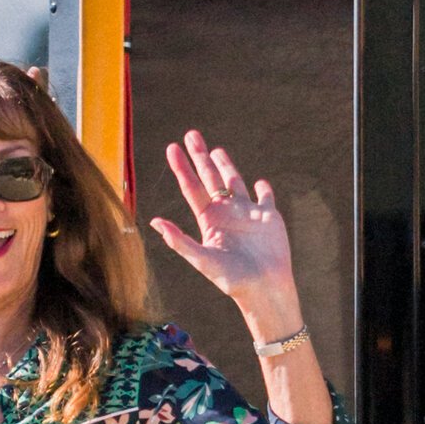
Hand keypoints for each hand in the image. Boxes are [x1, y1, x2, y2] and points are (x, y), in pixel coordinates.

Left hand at [149, 129, 297, 309]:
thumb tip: (155, 222)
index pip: (191, 187)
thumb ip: (179, 240)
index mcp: (209, 220)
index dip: (182, 167)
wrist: (265, 288)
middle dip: (200, 157)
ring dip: (226, 166)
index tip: (172, 148)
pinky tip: (259, 181)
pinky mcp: (269, 217)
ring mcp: (248, 214)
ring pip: (234, 183)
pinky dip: (263, 189)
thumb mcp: (202, 259)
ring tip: (216, 150)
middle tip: (191, 135)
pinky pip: (265, 198)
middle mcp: (226, 213)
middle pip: (210, 178)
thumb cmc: (232, 280)